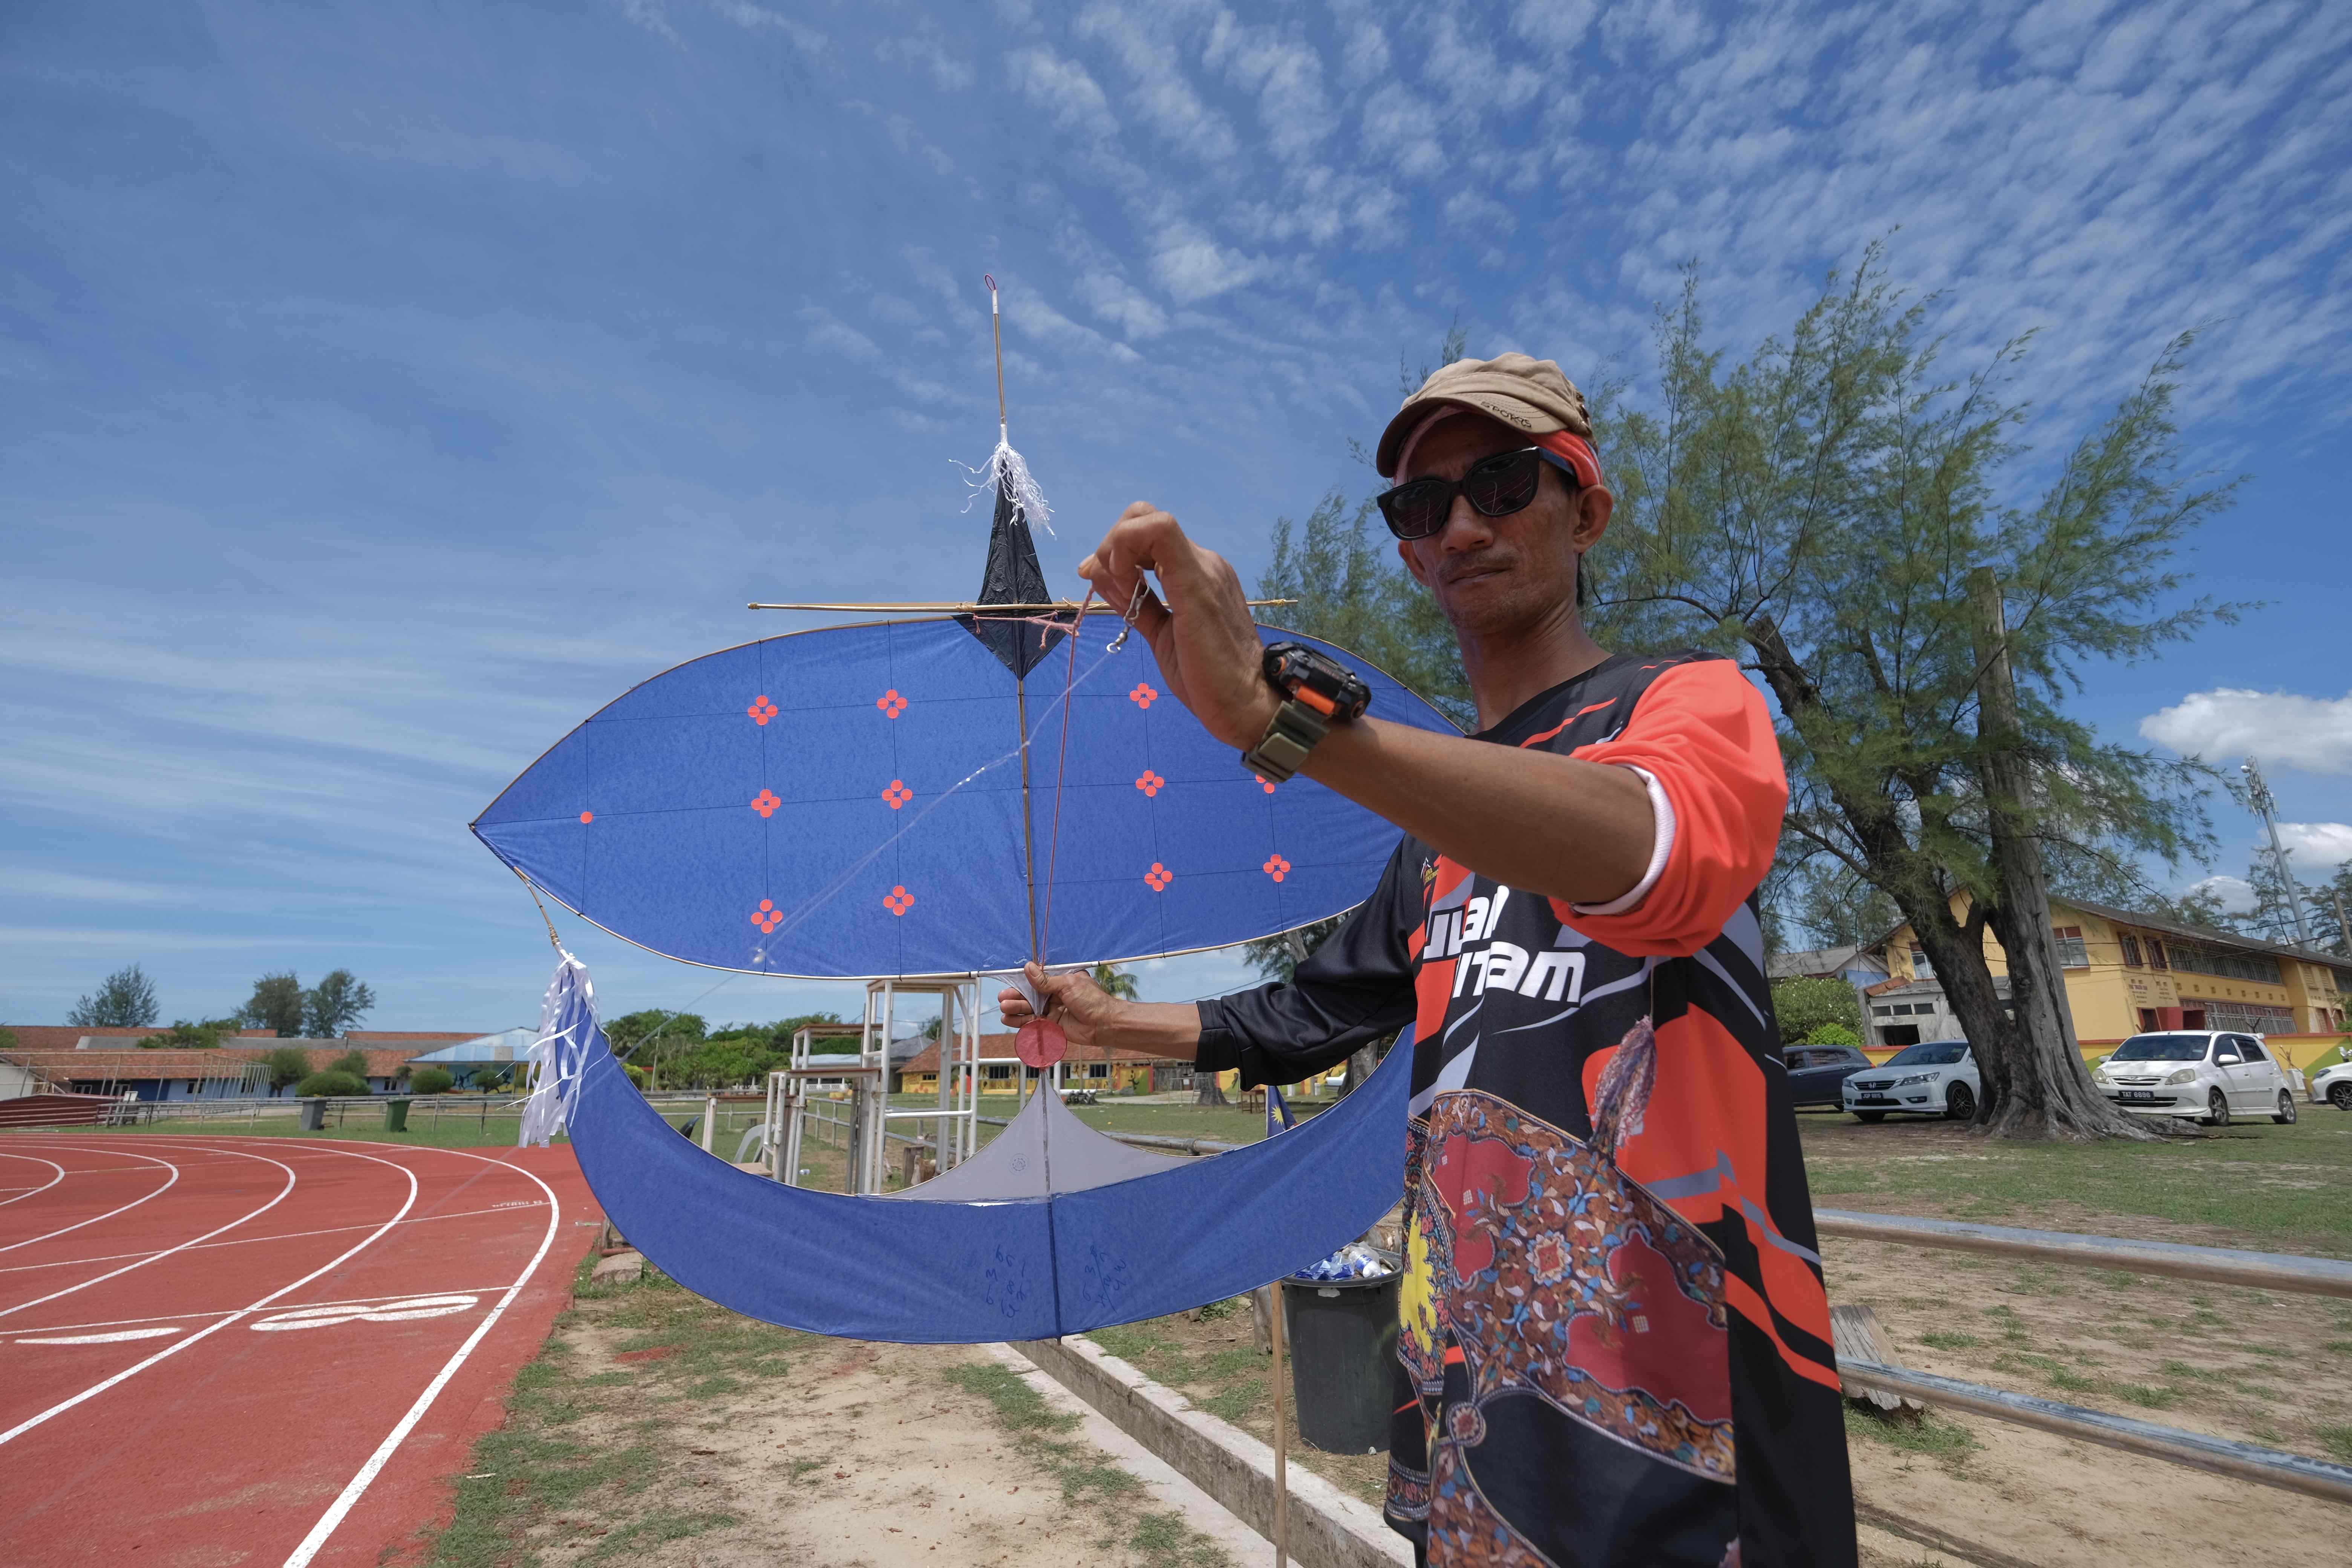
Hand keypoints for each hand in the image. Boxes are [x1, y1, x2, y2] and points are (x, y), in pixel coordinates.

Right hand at [996, 962, 1120, 1049]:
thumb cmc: (1092, 1000)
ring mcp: (1054, 1010)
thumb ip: (1045, 980)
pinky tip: (1011, 1021)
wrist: (1105, 1023)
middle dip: (1017, 998)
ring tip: (1004, 1011)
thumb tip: (1028, 967)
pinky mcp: (1054, 1024)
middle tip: (1003, 1000)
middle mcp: (1056, 995)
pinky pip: (1035, 1022)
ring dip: (1017, 1010)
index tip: (1009, 985)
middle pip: (1031, 996)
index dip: (1022, 984)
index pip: (1037, 981)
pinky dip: (1023, 1022)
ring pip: (1031, 1009)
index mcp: (1061, 981)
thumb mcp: (1067, 984)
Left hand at [1079, 503, 1281, 750]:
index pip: (1147, 534)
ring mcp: (1203, 567)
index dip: (1113, 549)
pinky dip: (1126, 551)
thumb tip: (1101, 576)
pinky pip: (1157, 532)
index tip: (1098, 581)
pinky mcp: (1196, 579)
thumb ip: (1136, 604)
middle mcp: (1204, 561)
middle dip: (1111, 545)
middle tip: (1111, 588)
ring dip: (1116, 550)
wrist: (1246, 704)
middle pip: (1142, 517)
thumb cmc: (1208, 679)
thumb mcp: (1162, 634)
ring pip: (1146, 518)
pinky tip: (1128, 589)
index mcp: (1197, 573)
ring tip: (1123, 594)